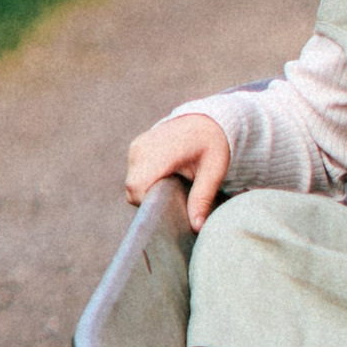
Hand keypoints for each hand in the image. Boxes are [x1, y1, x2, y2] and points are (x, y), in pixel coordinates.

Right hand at [126, 109, 233, 225]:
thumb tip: (197, 227)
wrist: (207, 119)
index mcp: (160, 152)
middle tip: (177, 196)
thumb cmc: (213, 144)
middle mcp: (142, 148)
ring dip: (149, 190)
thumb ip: (202, 198)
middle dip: (152, 200)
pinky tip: (167, 177)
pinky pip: (135, 174)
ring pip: (133, 184)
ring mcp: (136, 147)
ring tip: (174, 185)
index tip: (171, 205)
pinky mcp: (135, 148)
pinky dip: (147, 181)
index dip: (151, 203)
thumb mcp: (214, 171)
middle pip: (134, 190)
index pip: (138, 188)